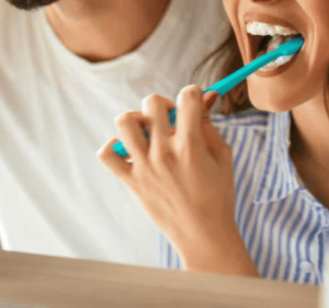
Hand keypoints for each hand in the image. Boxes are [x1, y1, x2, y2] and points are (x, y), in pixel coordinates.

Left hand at [98, 86, 256, 276]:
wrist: (203, 235)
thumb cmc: (218, 195)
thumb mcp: (222, 155)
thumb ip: (210, 124)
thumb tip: (205, 96)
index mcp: (190, 145)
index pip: (187, 97)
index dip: (194, 93)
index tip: (194, 102)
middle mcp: (163, 152)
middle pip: (152, 103)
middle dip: (164, 104)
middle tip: (171, 120)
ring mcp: (144, 167)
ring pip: (124, 122)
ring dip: (136, 119)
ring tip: (148, 132)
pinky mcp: (131, 181)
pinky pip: (107, 154)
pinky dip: (114, 146)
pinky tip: (130, 150)